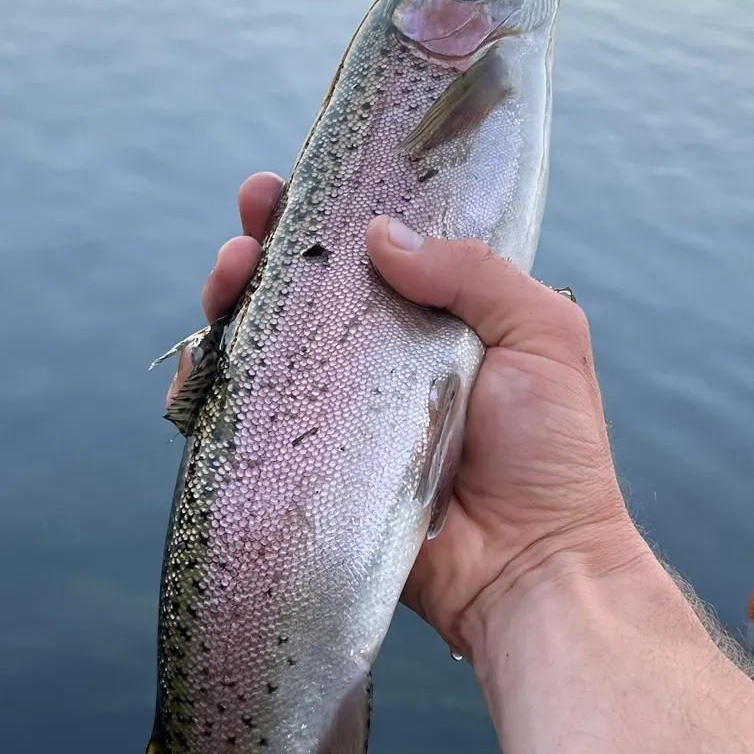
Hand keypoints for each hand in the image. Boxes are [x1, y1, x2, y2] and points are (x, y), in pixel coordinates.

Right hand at [172, 173, 646, 658]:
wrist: (531, 567)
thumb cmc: (553, 452)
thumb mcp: (542, 335)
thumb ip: (474, 273)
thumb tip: (381, 234)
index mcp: (436, 320)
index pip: (370, 252)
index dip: (328, 213)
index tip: (293, 187)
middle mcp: (380, 359)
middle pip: (304, 287)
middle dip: (265, 245)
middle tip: (250, 225)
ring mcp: (339, 413)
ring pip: (264, 342)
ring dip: (233, 298)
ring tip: (228, 277)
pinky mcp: (307, 467)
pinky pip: (242, 419)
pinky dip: (207, 384)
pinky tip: (200, 359)